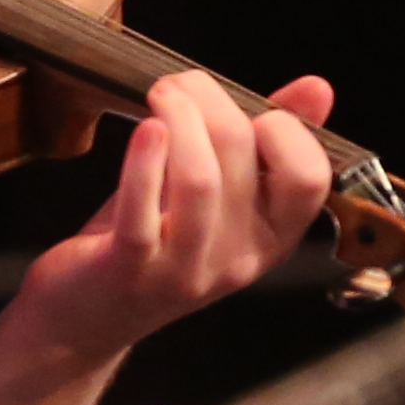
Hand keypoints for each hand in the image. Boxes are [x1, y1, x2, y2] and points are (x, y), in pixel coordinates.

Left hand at [0, 70, 340, 366]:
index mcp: (270, 239)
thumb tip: (317, 89)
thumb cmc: (153, 242)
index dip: (286, 128)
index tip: (249, 109)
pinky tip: (146, 128)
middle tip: (178, 86)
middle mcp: (236, 259)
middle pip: (245, 156)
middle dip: (210, 99)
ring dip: (179, 117)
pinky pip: (142, 208)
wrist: (86, 318)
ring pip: (200, 180)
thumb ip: (266, 144)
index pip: (310, 179)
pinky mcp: (129, 268)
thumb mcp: (218, 196)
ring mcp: (184, 269)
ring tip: (159, 94)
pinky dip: (143, 160)